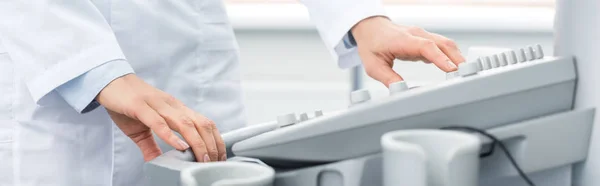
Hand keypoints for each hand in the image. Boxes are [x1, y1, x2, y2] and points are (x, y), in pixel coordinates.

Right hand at [96, 74, 225, 161]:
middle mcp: (172, 106)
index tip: (220, 157)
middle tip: (214, 162)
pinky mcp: (140, 107)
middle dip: (211, 145)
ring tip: (202, 158)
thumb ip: (151, 146)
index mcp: (176, 109)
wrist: (107, 81)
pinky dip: (171, 135)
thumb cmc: (126, 103)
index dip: (215, 140)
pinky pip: (159, 122)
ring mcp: (157, 105)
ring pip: (185, 124)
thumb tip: (157, 163)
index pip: (204, 123)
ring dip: (197, 143)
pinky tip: (179, 146)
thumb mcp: (141, 130)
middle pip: (200, 124)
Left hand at [351, 16, 465, 85]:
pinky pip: (443, 47)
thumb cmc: (372, 45)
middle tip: (466, 76)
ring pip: (446, 44)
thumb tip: (401, 91)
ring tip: (466, 74)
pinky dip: (452, 57)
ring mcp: (423, 36)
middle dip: (457, 59)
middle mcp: (417, 35)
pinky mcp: (426, 40)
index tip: (452, 70)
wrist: (371, 28)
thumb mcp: (374, 66)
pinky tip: (456, 70)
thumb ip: (388, 78)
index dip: (441, 58)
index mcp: (403, 40)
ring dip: (457, 58)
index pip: (426, 47)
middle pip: (443, 44)